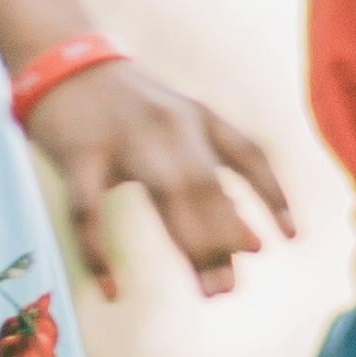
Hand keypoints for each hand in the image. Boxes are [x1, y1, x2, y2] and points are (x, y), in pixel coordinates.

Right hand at [22, 59, 290, 302]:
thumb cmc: (127, 110)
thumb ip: (212, 179)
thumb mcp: (177, 131)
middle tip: (229, 289)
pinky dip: (99, 254)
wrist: (63, 64)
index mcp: (197, 117)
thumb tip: (254, 246)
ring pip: (166, 196)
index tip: (292, 238)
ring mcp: (123, 138)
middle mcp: (168, 125)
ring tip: (208, 292)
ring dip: (192, 246)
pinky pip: (89, 212)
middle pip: (206, 187)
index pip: (248, 154)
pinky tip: (112, 292)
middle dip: (224, 239)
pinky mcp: (79, 153)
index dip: (273, 195)